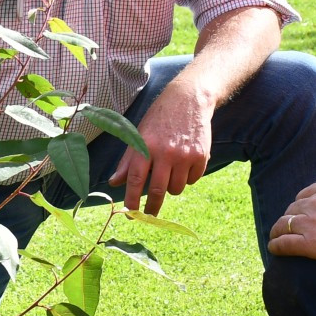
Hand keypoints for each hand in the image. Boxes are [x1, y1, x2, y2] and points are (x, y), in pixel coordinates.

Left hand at [109, 78, 212, 214]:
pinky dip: (188, 178)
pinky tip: (185, 164)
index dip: (132, 200)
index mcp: (146, 146)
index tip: (131, 214)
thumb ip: (127, 161)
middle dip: (153, 207)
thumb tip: (114, 183)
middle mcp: (165, 152)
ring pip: (177, 188)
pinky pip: (193, 180)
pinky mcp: (201, 156)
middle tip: (150, 215)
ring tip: (170, 173)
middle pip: (158, 191)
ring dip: (172, 187)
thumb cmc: (159, 119)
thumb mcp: (139, 135)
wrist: (188, 99)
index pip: (136, 180)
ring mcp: (185, 155)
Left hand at [267, 180, 315, 276]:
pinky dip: (276, 246)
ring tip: (277, 240)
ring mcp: (312, 222)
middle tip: (289, 231)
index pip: (304, 195)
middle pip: (292, 210)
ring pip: (283, 225)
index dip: (300, 208)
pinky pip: (283, 243)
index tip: (301, 217)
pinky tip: (275, 250)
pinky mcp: (311, 244)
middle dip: (289, 220)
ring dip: (278, 232)